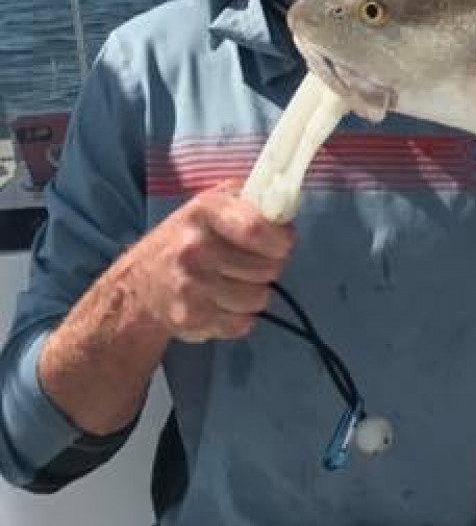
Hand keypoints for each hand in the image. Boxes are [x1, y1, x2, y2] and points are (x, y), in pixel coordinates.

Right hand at [119, 183, 294, 342]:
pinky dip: (239, 317)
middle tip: (250, 263)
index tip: (281, 243)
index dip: (281, 240)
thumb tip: (287, 214)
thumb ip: (255, 202)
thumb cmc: (190, 237)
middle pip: (267, 268)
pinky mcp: (190, 318)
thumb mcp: (217, 203)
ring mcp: (189, 285)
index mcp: (204, 211)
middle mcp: (193, 247)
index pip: (258, 229)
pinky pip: (243, 323)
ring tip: (233, 282)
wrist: (139, 282)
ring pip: (259, 298)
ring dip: (255, 293)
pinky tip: (221, 302)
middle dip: (269, 267)